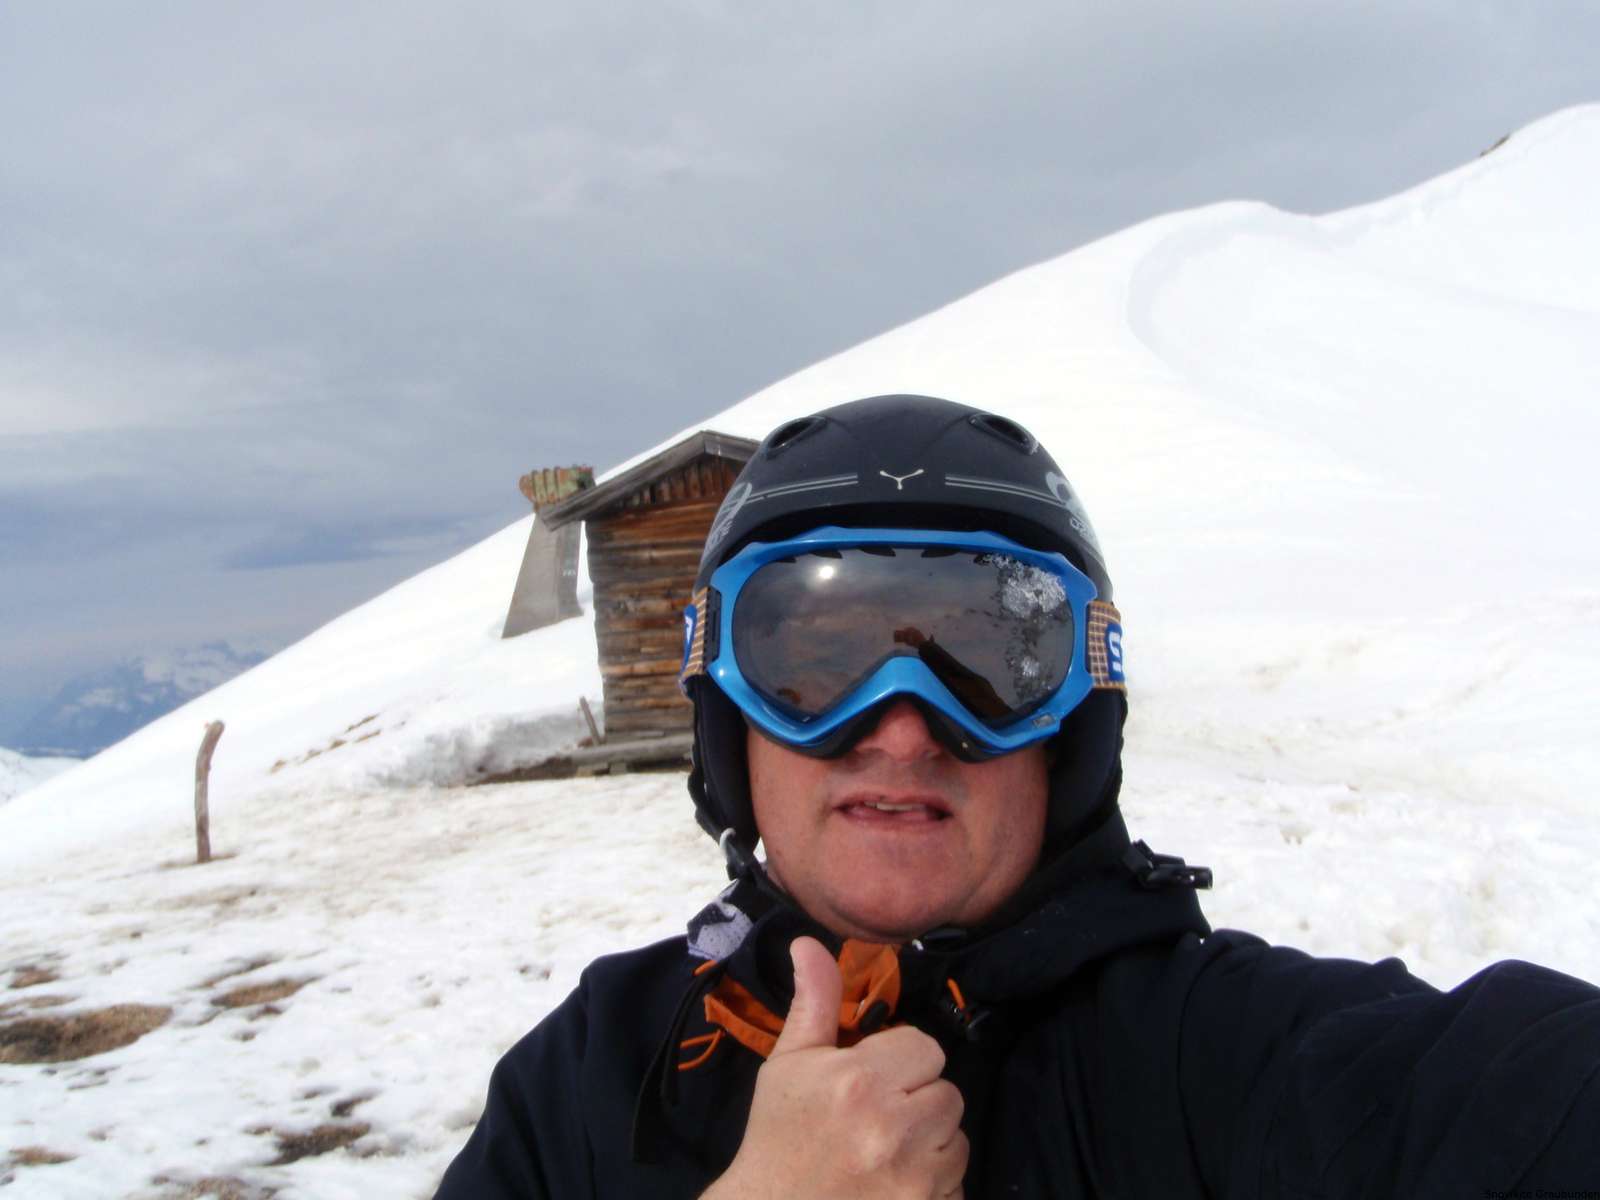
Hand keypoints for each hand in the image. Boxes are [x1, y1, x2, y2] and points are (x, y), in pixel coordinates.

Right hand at [702, 936, 966, 1198]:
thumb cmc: (778, 1134)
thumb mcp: (789, 1063)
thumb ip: (815, 1001)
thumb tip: (808, 942)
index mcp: (860, 1081)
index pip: (925, 1048)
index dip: (900, 1062)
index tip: (871, 1081)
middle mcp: (894, 1128)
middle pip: (947, 1093)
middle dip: (918, 1101)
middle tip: (876, 1119)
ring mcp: (914, 1179)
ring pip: (956, 1139)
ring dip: (930, 1144)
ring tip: (885, 1152)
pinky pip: (956, 1186)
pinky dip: (934, 1185)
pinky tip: (894, 1185)